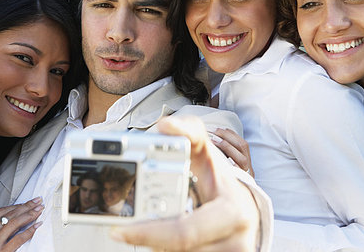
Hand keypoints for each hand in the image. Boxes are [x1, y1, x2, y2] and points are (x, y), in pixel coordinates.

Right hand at [0, 197, 43, 251]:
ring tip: (40, 209)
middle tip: (37, 200)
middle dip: (26, 206)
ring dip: (30, 214)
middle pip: (10, 214)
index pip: (1, 211)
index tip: (24, 202)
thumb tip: (0, 220)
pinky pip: (19, 238)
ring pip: (16, 223)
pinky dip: (30, 230)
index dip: (15, 206)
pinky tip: (37, 224)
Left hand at [110, 115, 259, 250]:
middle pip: (178, 250)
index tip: (119, 231)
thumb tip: (167, 125)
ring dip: (159, 246)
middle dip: (148, 240)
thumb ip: (189, 131)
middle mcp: (236, 241)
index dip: (149, 234)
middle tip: (121, 232)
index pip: (184, 232)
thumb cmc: (219, 180)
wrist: (243, 209)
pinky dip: (167, 250)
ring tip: (148, 230)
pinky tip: (161, 239)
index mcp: (232, 212)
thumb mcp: (207, 152)